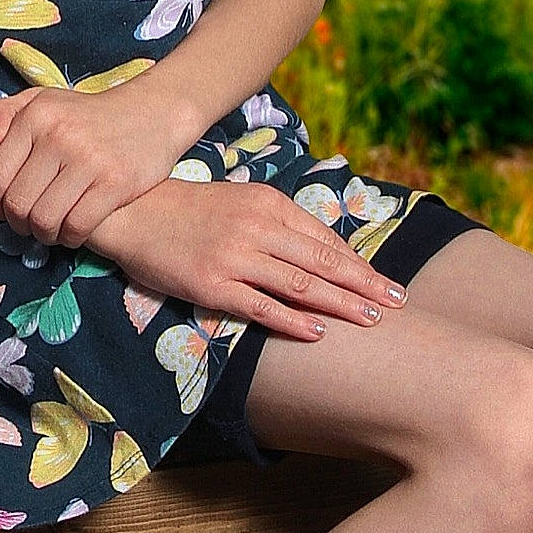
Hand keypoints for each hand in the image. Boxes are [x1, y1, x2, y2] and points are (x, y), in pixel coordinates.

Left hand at [0, 81, 187, 250]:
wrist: (150, 113)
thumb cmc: (86, 114)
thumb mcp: (43, 100)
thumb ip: (4, 113)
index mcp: (37, 116)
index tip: (0, 209)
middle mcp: (59, 136)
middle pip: (17, 204)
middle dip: (17, 223)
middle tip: (26, 223)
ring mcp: (88, 160)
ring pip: (44, 221)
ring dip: (43, 234)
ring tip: (49, 228)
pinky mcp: (115, 183)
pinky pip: (77, 227)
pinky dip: (70, 238)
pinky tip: (73, 230)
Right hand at [82, 176, 408, 339]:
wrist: (135, 212)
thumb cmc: (193, 207)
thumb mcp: (242, 201)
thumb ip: (281, 222)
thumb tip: (327, 249)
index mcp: (267, 203)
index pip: (324, 239)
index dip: (359, 264)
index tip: (388, 283)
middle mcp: (256, 228)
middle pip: (322, 261)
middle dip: (364, 285)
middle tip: (398, 303)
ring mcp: (234, 257)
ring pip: (299, 284)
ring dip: (340, 304)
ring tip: (371, 320)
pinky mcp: (212, 285)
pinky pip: (260, 306)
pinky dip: (293, 320)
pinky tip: (318, 331)